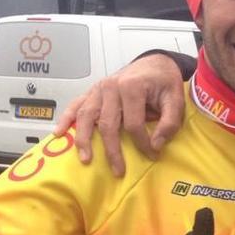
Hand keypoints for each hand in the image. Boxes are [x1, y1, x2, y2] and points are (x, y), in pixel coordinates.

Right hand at [53, 53, 184, 175]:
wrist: (156, 62)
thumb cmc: (165, 82)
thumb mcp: (176, 99)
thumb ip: (170, 122)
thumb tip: (156, 144)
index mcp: (132, 87)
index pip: (134, 124)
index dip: (143, 143)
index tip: (153, 154)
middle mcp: (111, 87)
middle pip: (108, 124)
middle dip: (113, 151)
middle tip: (118, 171)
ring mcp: (99, 89)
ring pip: (86, 117)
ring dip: (84, 140)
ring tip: (86, 159)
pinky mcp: (93, 91)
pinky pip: (76, 105)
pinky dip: (66, 119)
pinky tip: (59, 133)